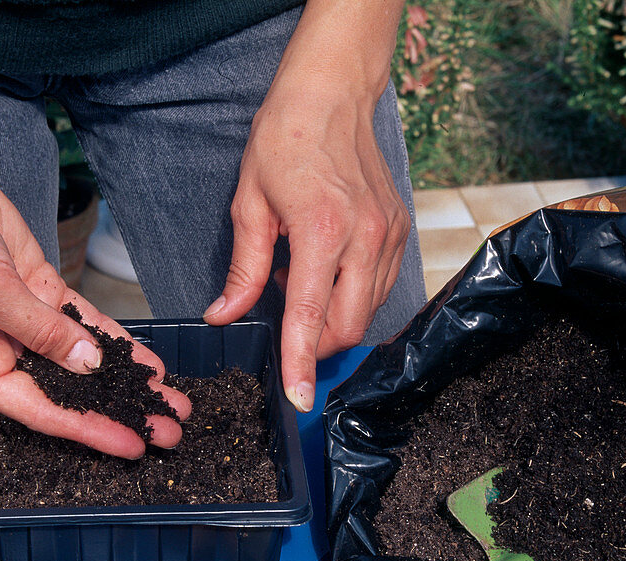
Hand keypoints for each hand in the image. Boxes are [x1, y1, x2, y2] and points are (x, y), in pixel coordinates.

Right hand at [0, 147, 190, 457]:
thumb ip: (42, 330)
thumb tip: (89, 364)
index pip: (42, 410)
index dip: (90, 429)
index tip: (132, 444)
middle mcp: (3, 354)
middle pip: (69, 392)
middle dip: (120, 410)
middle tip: (168, 430)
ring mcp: (26, 324)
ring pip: (84, 360)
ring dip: (126, 378)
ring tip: (170, 401)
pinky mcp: (42, 294)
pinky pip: (86, 323)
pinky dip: (116, 340)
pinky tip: (147, 360)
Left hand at [204, 81, 408, 412]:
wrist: (332, 95)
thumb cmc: (285, 139)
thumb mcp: (249, 203)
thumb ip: (244, 268)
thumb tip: (225, 315)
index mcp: (322, 231)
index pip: (310, 317)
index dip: (301, 364)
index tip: (299, 399)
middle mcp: (365, 238)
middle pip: (348, 327)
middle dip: (316, 345)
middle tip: (286, 329)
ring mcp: (389, 235)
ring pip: (368, 311)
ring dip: (332, 318)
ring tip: (301, 283)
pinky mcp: (400, 231)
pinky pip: (379, 286)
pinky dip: (351, 295)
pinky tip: (326, 270)